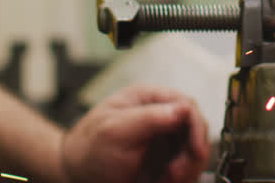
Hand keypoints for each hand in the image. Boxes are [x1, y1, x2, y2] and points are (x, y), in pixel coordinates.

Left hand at [60, 85, 210, 182]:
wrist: (77, 175)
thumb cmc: (89, 148)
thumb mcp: (114, 130)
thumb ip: (148, 117)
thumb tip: (183, 107)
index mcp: (148, 99)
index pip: (186, 105)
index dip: (196, 127)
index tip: (197, 150)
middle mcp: (160, 116)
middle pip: (195, 130)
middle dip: (191, 154)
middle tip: (175, 174)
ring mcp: (164, 140)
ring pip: (194, 151)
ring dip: (186, 169)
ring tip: (166, 180)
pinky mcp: (165, 160)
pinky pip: (186, 168)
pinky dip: (180, 178)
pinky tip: (163, 182)